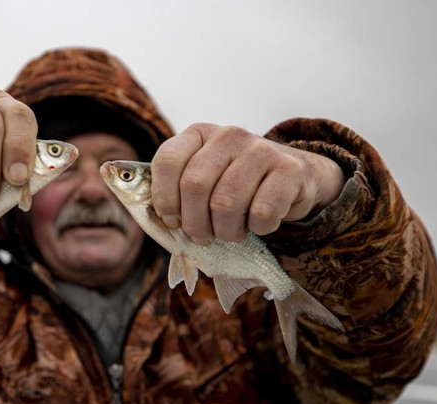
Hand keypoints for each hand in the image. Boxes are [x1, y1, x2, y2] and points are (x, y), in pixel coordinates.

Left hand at [150, 123, 344, 242]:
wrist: (293, 179)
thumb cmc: (235, 185)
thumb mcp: (203, 178)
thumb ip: (174, 189)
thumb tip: (143, 205)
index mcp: (199, 134)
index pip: (168, 161)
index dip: (164, 198)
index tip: (171, 221)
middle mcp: (228, 135)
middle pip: (195, 185)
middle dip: (194, 223)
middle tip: (202, 237)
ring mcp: (261, 149)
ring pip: (226, 203)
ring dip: (226, 231)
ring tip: (231, 232)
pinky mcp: (289, 169)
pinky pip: (261, 212)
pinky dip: (258, 229)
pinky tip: (259, 223)